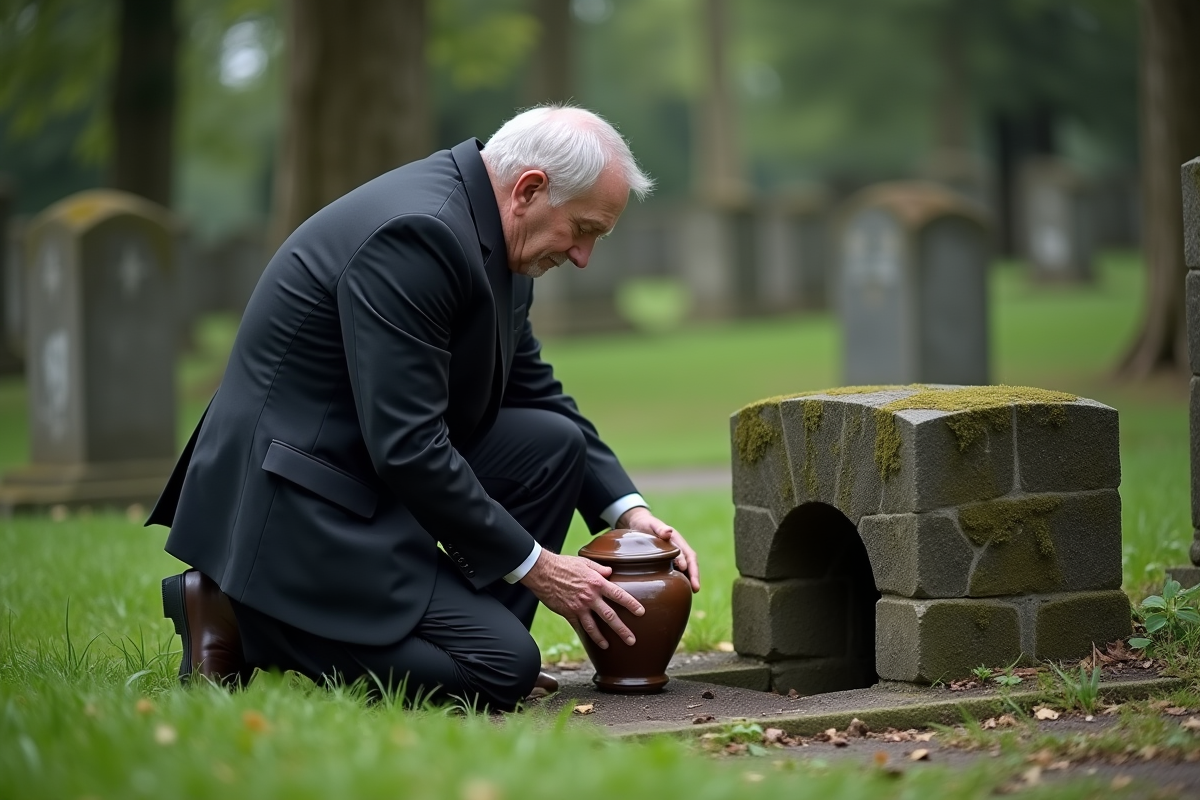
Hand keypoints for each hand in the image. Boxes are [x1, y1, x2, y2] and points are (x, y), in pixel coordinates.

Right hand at [519, 549, 644, 649]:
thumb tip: (610, 572)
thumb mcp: (585, 562)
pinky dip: (584, 635)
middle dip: (622, 630)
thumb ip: (599, 568)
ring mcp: (579, 607)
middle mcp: (590, 597)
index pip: (619, 595)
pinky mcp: (568, 613)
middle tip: (632, 640)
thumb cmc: (564, 564)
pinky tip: (589, 641)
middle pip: (610, 616)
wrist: (543, 571)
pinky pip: (578, 627)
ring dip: (602, 638)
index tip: (641, 613)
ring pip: (594, 627)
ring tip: (608, 646)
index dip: (631, 604)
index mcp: (597, 583)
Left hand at [617, 507, 700, 592]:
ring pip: (686, 569)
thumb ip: (660, 528)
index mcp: (678, 541)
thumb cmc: (645, 524)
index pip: (688, 554)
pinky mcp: (669, 562)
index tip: (685, 570)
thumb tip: (669, 532)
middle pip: (691, 564)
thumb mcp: (651, 525)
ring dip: (690, 580)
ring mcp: (675, 556)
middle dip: (694, 576)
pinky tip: (679, 590)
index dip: (689, 563)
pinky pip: (678, 572)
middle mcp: (680, 549)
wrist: (639, 525)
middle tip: (696, 589)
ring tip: (691, 592)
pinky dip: (681, 580)